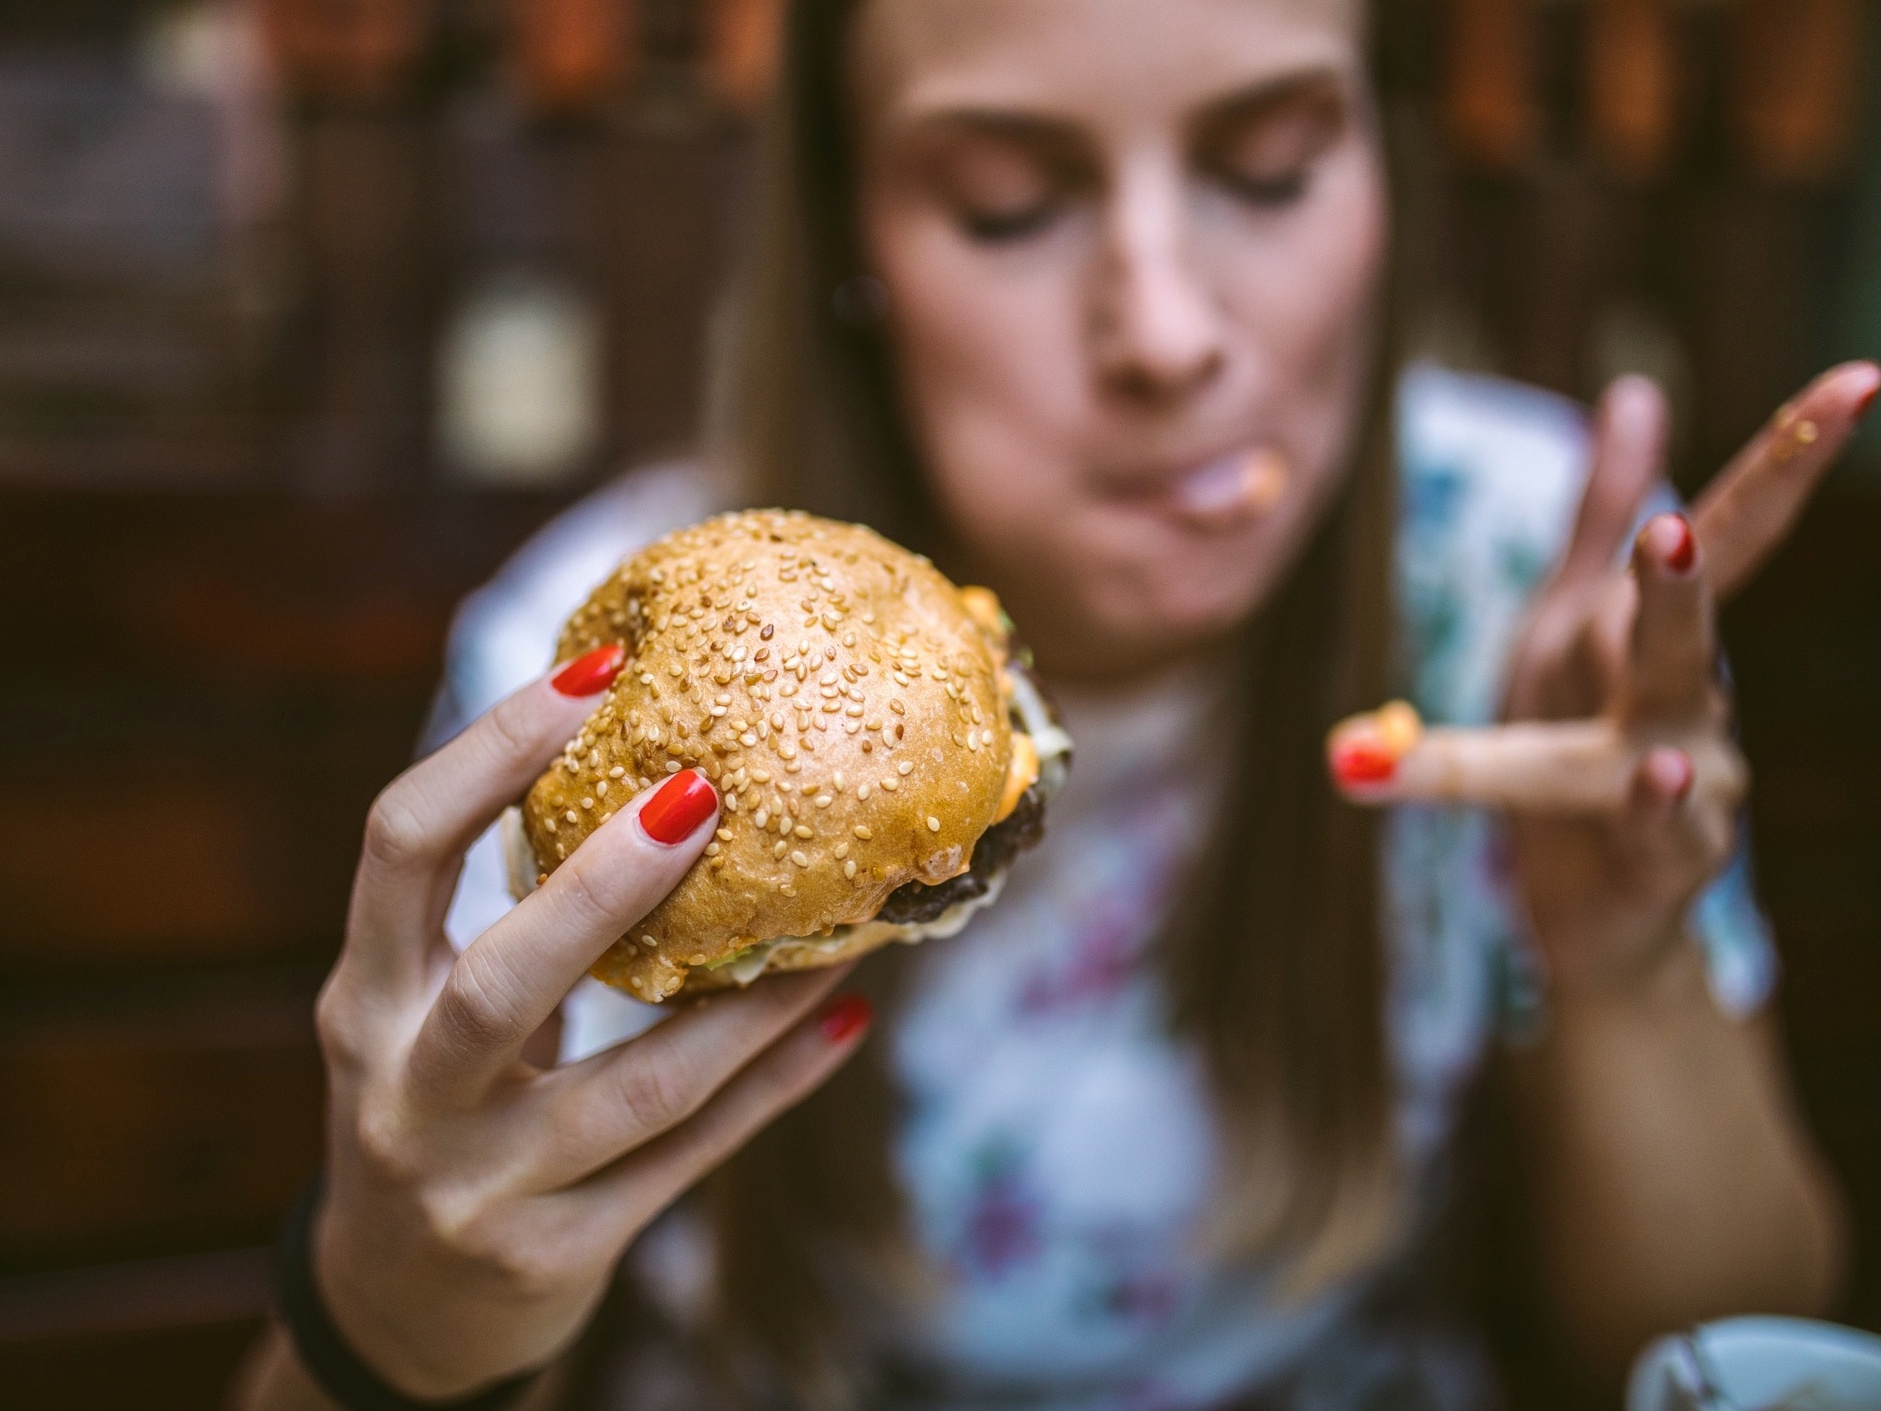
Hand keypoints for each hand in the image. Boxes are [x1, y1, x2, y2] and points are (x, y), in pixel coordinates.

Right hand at [310, 654, 869, 1397]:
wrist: (398, 1308)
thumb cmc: (437, 1105)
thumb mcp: (426, 1009)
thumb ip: (502, 914)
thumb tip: (657, 762)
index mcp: (366, 997)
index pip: (399, 848)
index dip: (488, 753)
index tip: (595, 674)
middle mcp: (405, 1092)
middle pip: (500, 982)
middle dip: (602, 886)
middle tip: (704, 791)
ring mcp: (478, 1186)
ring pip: (631, 1090)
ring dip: (746, 1007)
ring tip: (837, 934)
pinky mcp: (557, 1254)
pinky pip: (687, 1160)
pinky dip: (773, 1088)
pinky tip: (845, 1021)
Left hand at [1331, 362, 1879, 992]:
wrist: (1590, 910)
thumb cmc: (1576, 753)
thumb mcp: (1568, 626)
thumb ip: (1598, 515)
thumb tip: (1635, 393)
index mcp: (1650, 637)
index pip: (1726, 537)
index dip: (1787, 460)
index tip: (1860, 381)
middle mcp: (1690, 701)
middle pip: (1693, 621)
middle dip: (1702, 559)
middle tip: (1678, 520)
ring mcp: (1694, 783)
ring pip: (1674, 721)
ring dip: (1665, 657)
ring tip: (1665, 588)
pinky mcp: (1665, 863)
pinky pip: (1661, 833)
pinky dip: (1657, 807)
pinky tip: (1662, 775)